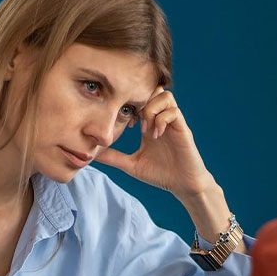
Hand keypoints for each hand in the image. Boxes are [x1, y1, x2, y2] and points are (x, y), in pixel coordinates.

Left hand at [95, 87, 213, 199]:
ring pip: (165, 96)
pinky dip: (161, 120)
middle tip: (135, 123)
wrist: (183, 185)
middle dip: (141, 102)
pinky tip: (156, 135)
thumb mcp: (131, 165)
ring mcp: (173, 122)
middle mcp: (162, 119)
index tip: (126, 123)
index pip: (141, 99)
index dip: (130, 104)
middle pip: (153, 90)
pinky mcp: (182, 129)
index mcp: (150, 123)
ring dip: (152, 110)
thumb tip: (92, 155)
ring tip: (146, 130)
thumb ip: (114, 157)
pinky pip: (174, 111)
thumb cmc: (161, 174)